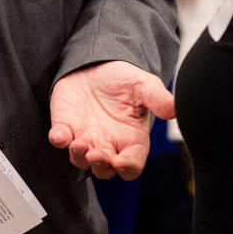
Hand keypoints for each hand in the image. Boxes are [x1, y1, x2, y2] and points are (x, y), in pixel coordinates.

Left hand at [48, 61, 174, 179]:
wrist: (97, 64)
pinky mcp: (65, 126)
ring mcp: (85, 137)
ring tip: (79, 143)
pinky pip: (60, 139)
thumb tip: (174, 108)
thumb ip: (158, 98)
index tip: (120, 162)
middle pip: (105, 169)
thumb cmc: (123, 79)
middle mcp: (108, 144)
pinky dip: (58, 139)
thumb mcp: (144, 85)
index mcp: (131, 139)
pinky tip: (59, 134)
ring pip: (80, 160)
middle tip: (97, 154)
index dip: (127, 167)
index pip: (132, 164)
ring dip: (79, 156)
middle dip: (100, 165)